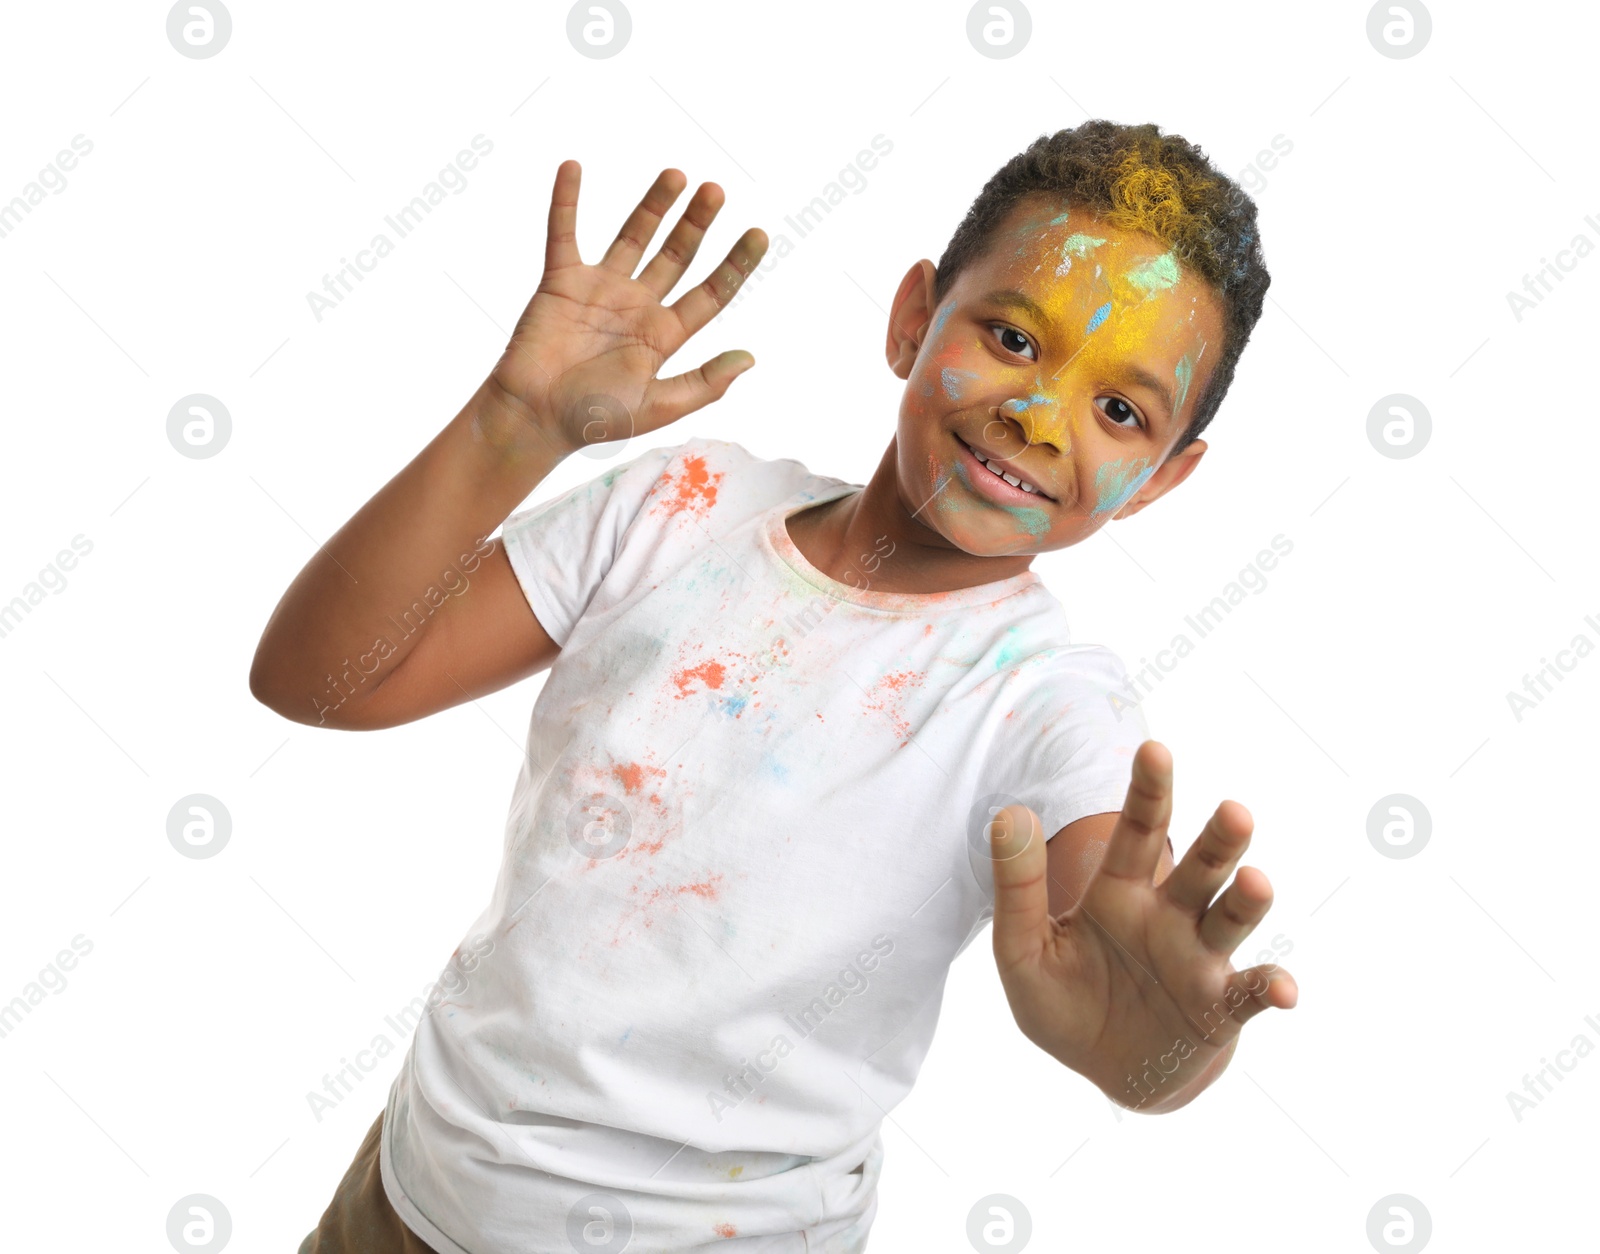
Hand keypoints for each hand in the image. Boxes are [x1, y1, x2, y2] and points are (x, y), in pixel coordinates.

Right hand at [487, 160, 767, 457]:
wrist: (535, 417)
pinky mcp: (561, 281)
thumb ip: (703, 384)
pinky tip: (573, 167)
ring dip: (654, 205)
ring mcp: (600, 289)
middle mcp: (637, 306)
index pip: (710, 294)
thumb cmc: (594, 419)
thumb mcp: (658, 406)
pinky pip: (564, 234)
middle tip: (717, 191)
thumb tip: (750, 358)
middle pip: (677, 256)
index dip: (735, 265)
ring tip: (677, 174)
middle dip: (697, 224)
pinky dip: (566, 201)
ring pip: (633, 236)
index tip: (760, 235)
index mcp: (664, 335)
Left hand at [988, 740, 1297, 1112]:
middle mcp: (1171, 916)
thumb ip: (1016, 888)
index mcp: (1122, 893)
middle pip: (1200, 868)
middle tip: (1233, 812)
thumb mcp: (1022, 951)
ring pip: (1230, 920)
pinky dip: (1271, 988)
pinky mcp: (1219, 1010)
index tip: (1154, 747)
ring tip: (1253, 882)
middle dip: (1219, 841)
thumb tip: (1009, 812)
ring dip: (1247, 902)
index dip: (1148, 791)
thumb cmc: (1065, 1005)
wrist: (1103, 1073)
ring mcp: (1201, 961)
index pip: (1137, 831)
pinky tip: (1283, 988)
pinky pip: (1250, 995)